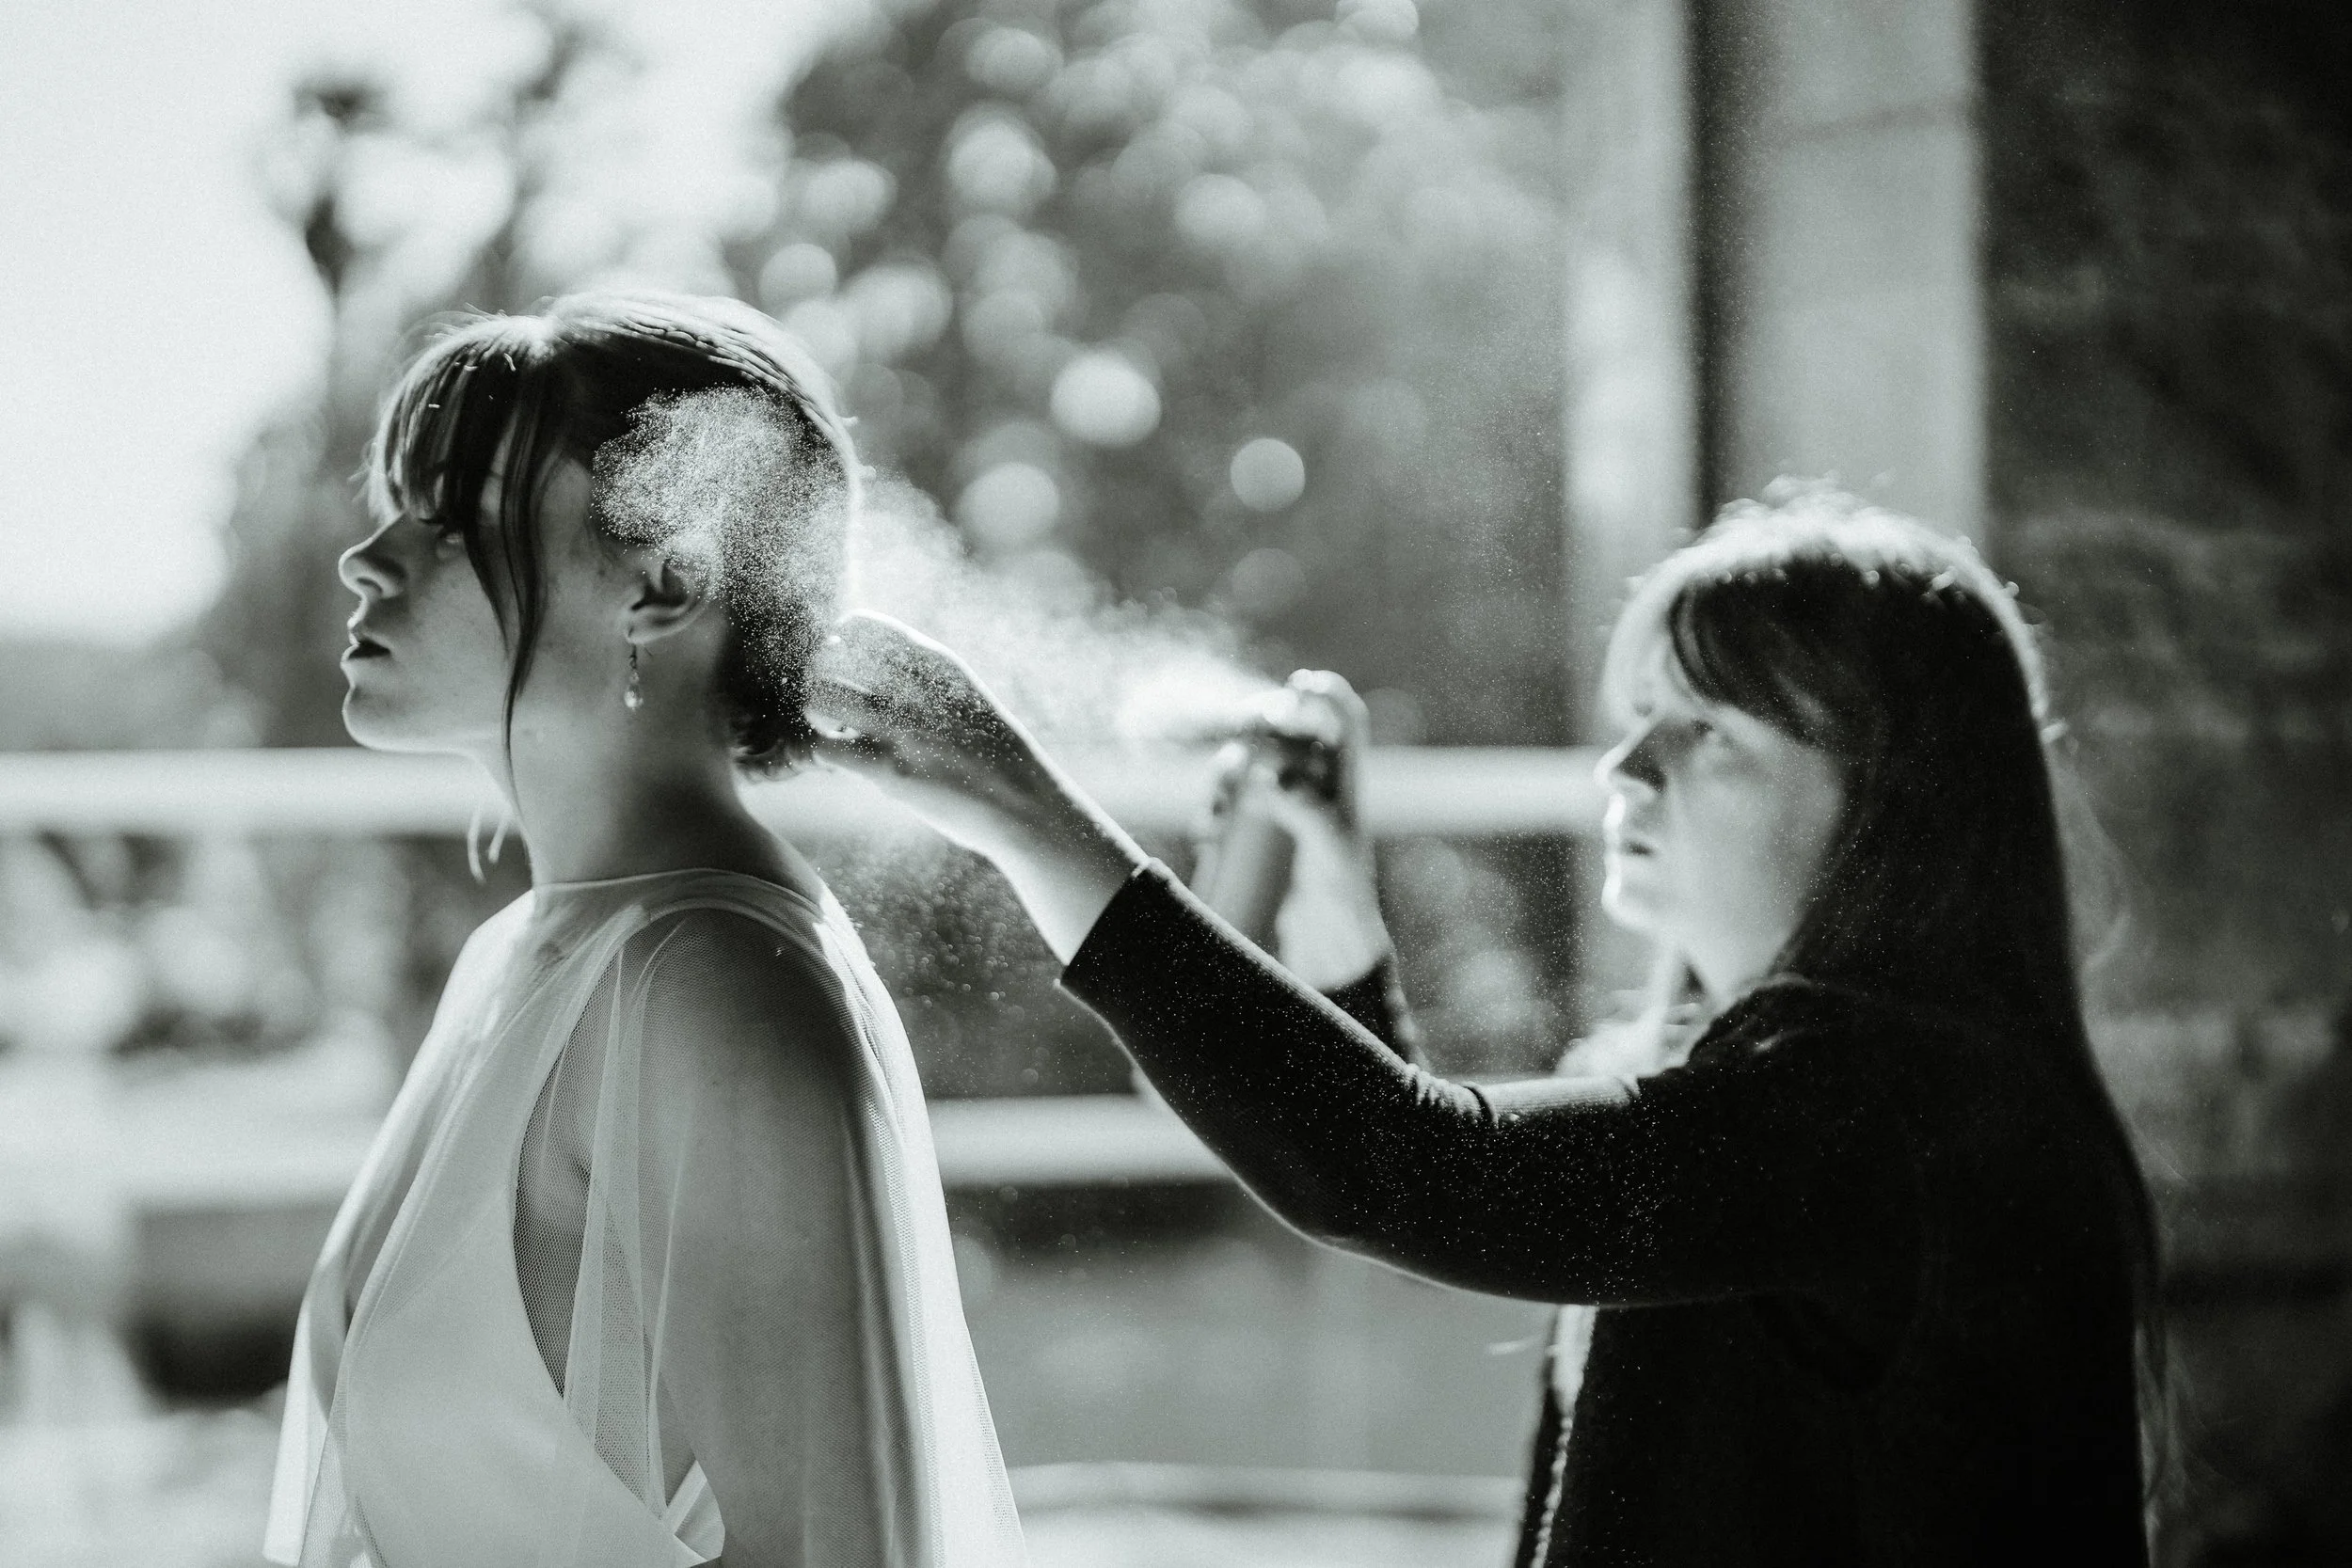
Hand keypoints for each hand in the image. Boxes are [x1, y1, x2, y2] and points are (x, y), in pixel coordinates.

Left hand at [807, 611, 1144, 961]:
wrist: (1026, 804)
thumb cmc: (990, 751)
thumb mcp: (964, 695)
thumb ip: (922, 677)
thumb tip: (871, 663)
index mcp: (935, 662)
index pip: (860, 624)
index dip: (838, 643)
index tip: (844, 668)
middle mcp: (916, 687)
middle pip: (830, 655)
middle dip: (819, 677)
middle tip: (830, 703)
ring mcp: (902, 730)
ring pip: (819, 697)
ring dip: (814, 714)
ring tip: (833, 731)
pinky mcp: (891, 773)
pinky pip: (824, 749)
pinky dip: (822, 755)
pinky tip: (842, 764)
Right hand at [1191, 671, 1392, 990]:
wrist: (1320, 948)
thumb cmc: (1340, 896)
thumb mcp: (1332, 851)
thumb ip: (1310, 811)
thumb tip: (1276, 780)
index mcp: (1340, 780)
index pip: (1341, 721)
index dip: (1324, 695)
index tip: (1301, 686)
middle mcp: (1306, 785)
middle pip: (1280, 732)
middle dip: (1257, 721)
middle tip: (1245, 727)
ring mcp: (1272, 809)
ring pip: (1243, 765)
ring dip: (1226, 770)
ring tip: (1222, 801)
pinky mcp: (1245, 836)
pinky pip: (1221, 807)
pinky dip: (1210, 809)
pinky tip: (1210, 829)